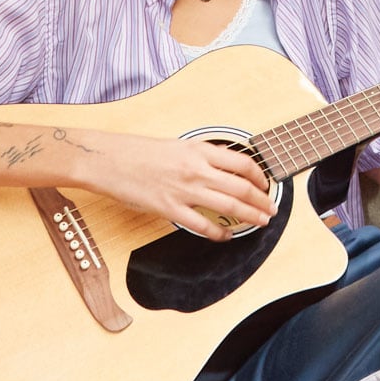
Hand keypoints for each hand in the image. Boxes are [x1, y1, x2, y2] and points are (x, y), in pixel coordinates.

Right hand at [80, 133, 271, 239]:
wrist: (108, 160)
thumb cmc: (137, 151)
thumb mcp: (176, 145)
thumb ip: (200, 156)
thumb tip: (222, 169)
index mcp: (198, 150)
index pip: (242, 163)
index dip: (260, 176)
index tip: (265, 184)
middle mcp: (196, 169)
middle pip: (242, 187)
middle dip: (262, 201)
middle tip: (272, 209)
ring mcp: (184, 190)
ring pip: (229, 206)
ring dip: (250, 216)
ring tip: (261, 222)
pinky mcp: (170, 209)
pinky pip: (202, 225)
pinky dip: (218, 233)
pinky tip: (226, 235)